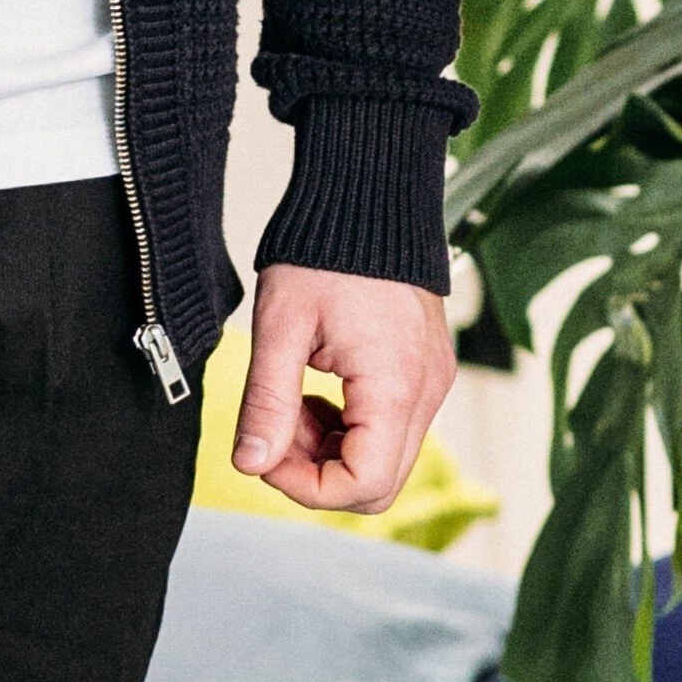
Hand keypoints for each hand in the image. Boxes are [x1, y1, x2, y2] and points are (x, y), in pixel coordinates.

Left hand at [231, 265, 453, 516]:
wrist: (367, 194)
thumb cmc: (325, 250)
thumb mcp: (281, 326)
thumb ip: (267, 401)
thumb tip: (250, 464)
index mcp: (394, 384)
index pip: (363, 484)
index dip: (307, 487)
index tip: (267, 455)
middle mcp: (425, 390)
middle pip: (379, 484)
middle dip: (318, 472)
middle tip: (276, 429)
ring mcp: (431, 381)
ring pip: (385, 458)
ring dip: (332, 450)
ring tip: (292, 402)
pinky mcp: (425, 369)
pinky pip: (392, 427)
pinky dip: (351, 426)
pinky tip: (317, 391)